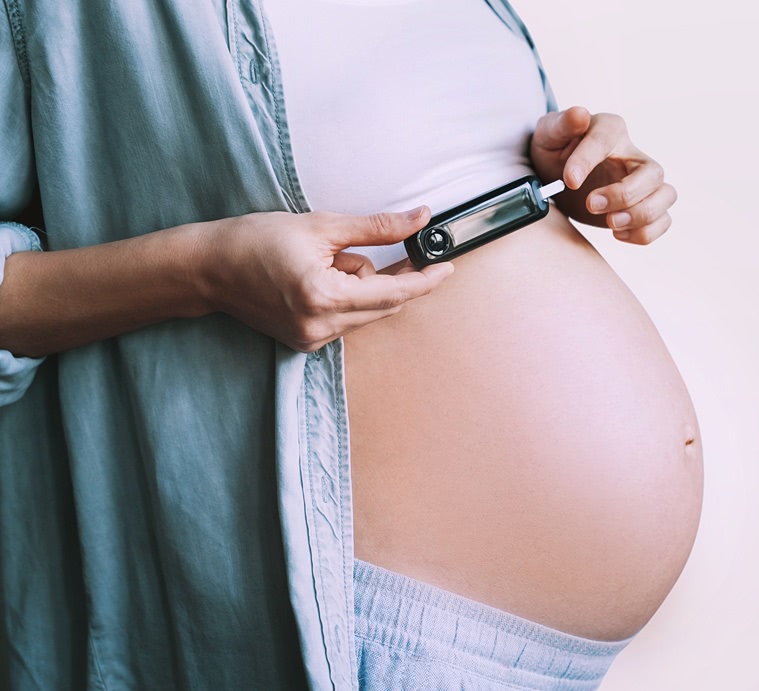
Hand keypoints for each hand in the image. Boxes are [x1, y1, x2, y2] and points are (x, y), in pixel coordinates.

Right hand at [200, 207, 452, 351]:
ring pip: (367, 312)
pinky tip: (318, 279)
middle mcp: (321, 327)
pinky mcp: (305, 343)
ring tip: (326, 261)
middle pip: (385, 304)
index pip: (395, 293)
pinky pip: (347, 320)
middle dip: (388, 275)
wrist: (207, 268)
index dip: (426, 280)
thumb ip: (378, 227)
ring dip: (361, 285)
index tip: (448, 268)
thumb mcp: (322, 225)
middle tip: (384, 249)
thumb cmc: (255, 241)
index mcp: (325, 297)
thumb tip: (420, 219)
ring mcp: (312, 340)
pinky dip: (345, 297)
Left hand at [530, 106, 676, 244]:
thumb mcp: (549, 135)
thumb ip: (562, 124)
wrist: (557, 178)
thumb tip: (580, 114)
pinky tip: (616, 232)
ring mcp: (644, 182)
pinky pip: (663, 221)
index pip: (607, 139)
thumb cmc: (555, 151)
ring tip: (610, 223)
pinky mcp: (644, 206)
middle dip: (625, 195)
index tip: (569, 181)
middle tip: (591, 204)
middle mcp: (634, 155)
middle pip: (653, 173)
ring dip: (641, 216)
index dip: (588, 160)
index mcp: (610, 130)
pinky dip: (644, 233)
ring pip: (667, 196)